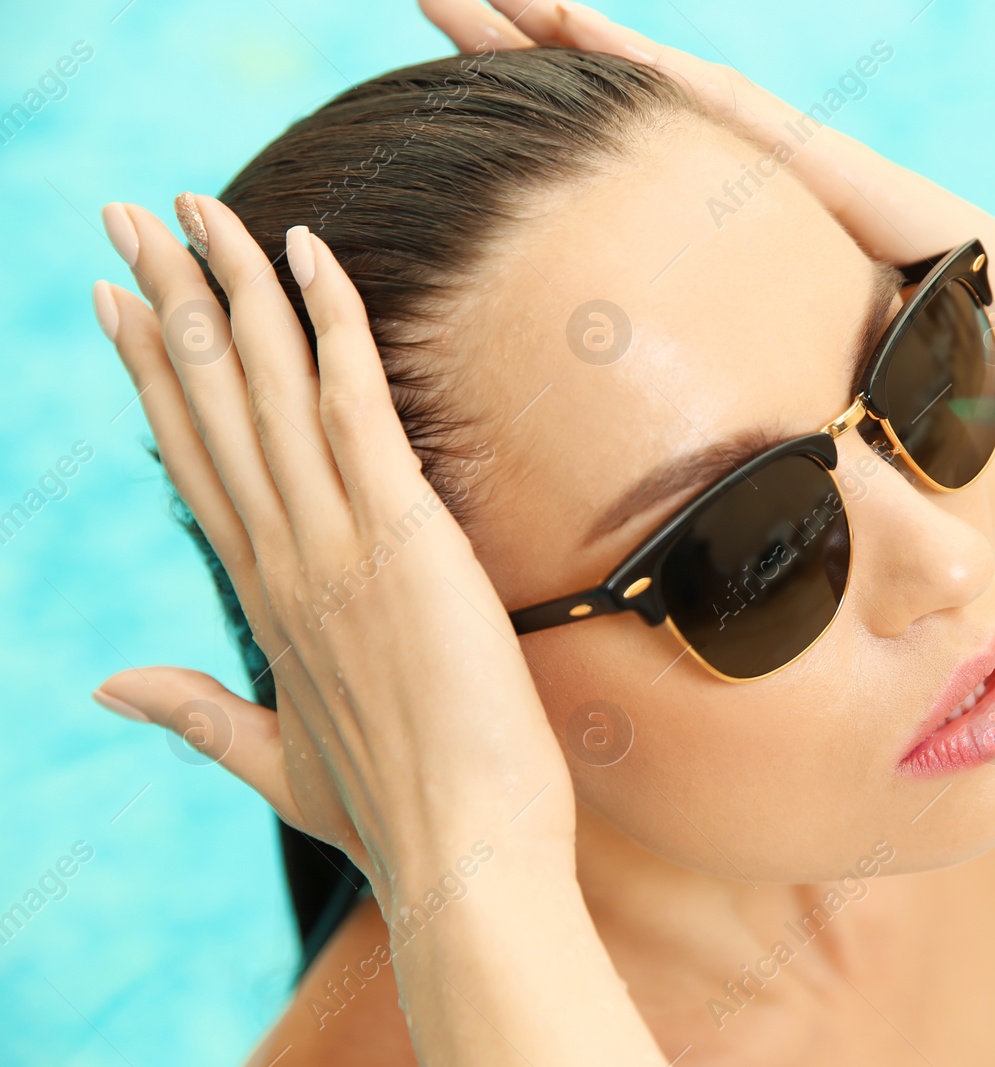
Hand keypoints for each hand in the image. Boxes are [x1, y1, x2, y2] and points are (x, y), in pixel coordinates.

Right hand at [92, 196, 574, 910]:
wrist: (460, 860)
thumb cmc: (389, 817)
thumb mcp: (276, 764)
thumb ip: (194, 713)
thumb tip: (108, 685)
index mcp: (262, 603)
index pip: (195, 464)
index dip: (153, 378)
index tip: (124, 305)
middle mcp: (283, 560)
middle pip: (210, 407)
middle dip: (171, 303)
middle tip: (130, 218)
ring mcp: (335, 545)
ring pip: (268, 390)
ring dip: (234, 288)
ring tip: (198, 207)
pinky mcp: (401, 538)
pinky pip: (356, 405)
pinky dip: (331, 324)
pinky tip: (308, 255)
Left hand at [420, 0, 994, 338]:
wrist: (973, 331)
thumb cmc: (871, 355)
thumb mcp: (755, 360)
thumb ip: (692, 361)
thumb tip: (630, 417)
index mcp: (689, 212)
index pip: (577, 150)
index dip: (506, 112)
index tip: (425, 85)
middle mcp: (710, 161)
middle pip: (582, 92)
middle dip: (503, 40)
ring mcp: (751, 145)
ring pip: (626, 70)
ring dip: (547, 21)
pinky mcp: (789, 144)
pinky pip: (691, 94)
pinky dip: (622, 56)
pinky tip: (560, 18)